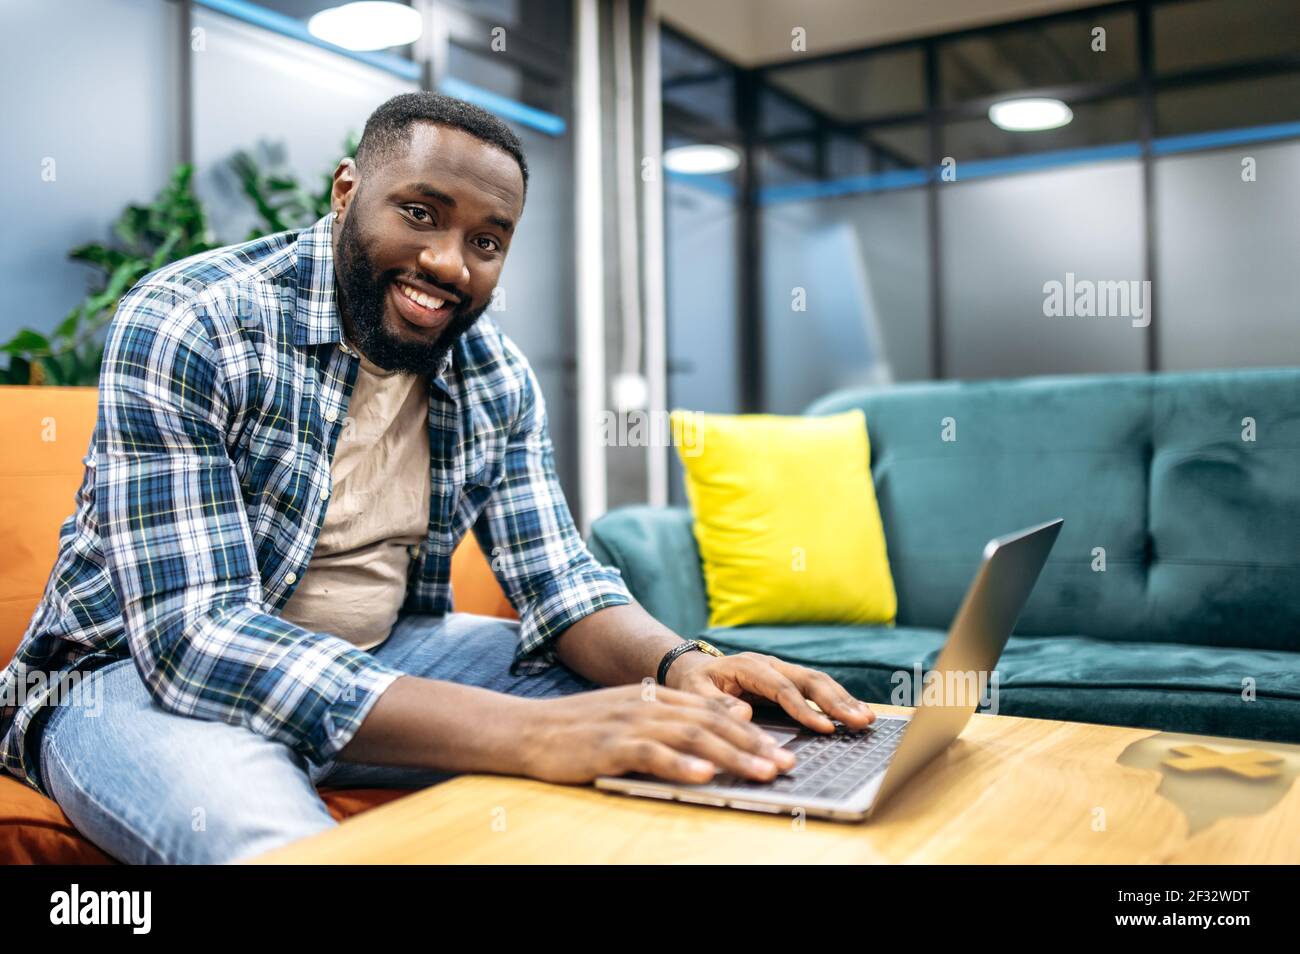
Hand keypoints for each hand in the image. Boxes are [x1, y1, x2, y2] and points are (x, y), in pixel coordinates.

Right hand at [517, 685, 796, 784]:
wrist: (526, 729)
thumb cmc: (579, 729)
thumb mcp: (631, 715)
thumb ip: (674, 716)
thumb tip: (725, 721)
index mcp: (654, 697)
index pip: (712, 711)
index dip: (750, 730)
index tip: (782, 749)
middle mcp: (647, 706)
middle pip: (710, 722)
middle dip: (753, 744)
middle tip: (786, 764)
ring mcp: (628, 724)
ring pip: (690, 737)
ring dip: (731, 755)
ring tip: (761, 772)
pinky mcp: (608, 746)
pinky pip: (650, 754)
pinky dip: (679, 765)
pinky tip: (703, 777)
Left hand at [665, 649, 874, 733]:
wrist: (692, 669)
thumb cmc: (693, 684)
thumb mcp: (694, 693)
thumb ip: (716, 703)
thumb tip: (743, 713)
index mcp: (748, 666)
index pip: (781, 687)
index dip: (803, 708)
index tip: (824, 727)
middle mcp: (769, 664)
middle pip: (808, 680)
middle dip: (836, 701)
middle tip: (860, 721)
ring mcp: (780, 669)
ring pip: (817, 681)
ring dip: (843, 700)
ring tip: (867, 719)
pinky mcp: (787, 679)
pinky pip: (816, 687)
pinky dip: (837, 700)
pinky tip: (855, 713)